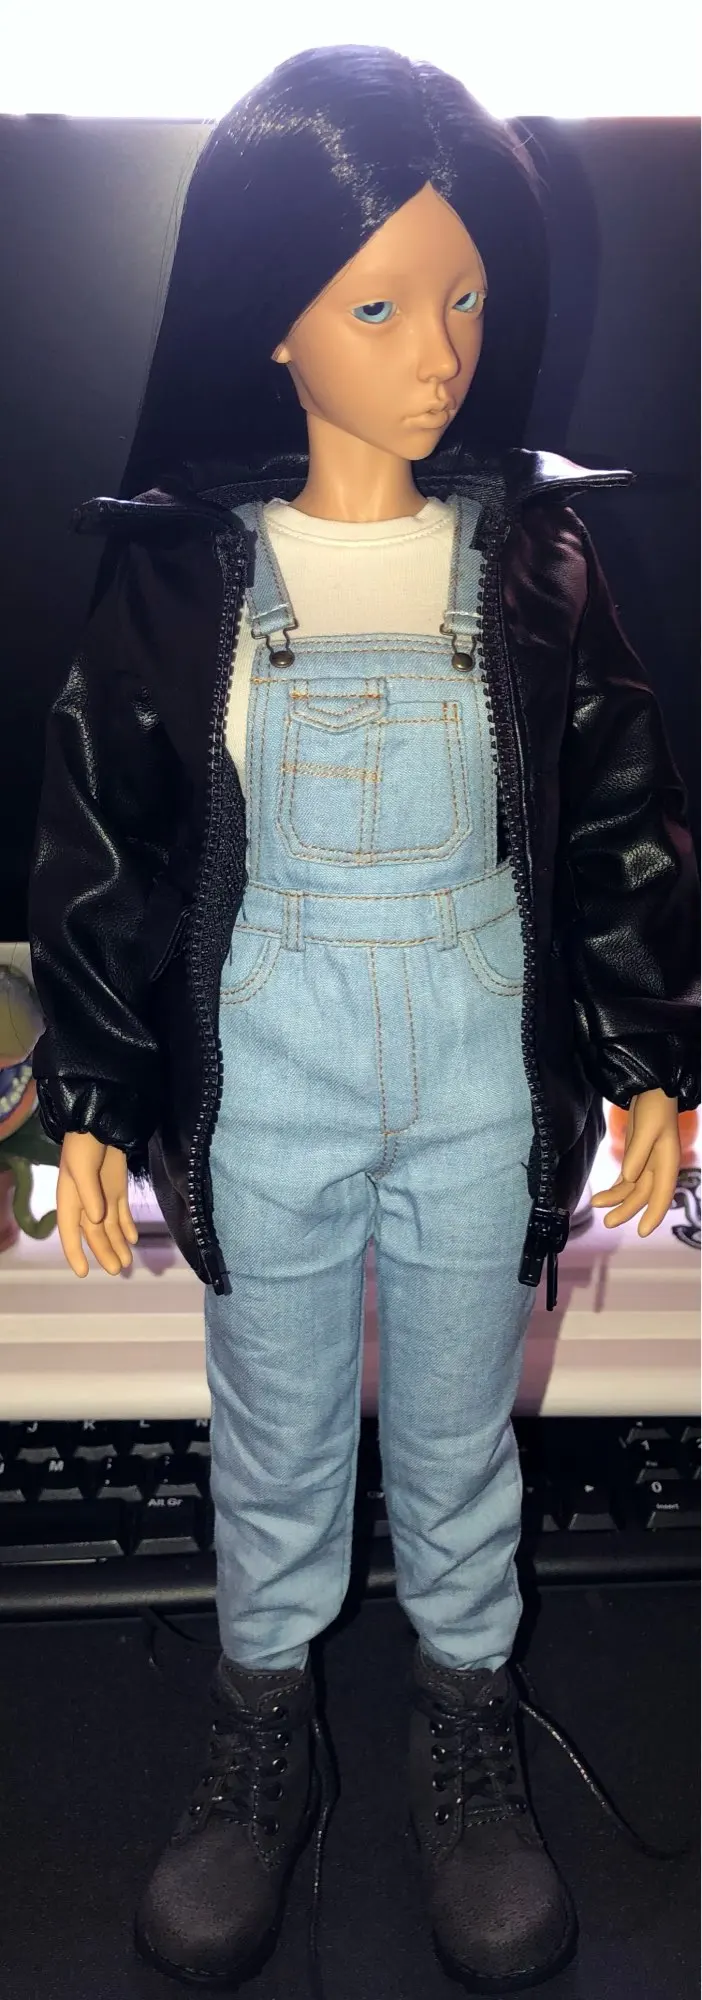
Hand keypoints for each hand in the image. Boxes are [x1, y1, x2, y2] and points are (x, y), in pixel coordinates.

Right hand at [57, 1131, 138, 1276]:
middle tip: (117, 1271)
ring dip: (117, 1244)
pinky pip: (122, 1213)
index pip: (69, 1230)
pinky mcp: (118, 1189)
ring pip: (109, 1227)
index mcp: (69, 1197)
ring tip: (126, 1263)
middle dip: (104, 1252)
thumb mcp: (82, 1167)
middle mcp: (84, 1201)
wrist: (101, 1122)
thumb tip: (95, 1221)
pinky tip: (132, 1240)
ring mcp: (103, 1195)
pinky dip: (127, 1227)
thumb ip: (89, 1194)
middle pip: (93, 1233)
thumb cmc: (85, 1143)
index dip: (74, 1252)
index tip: (82, 1272)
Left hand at [591, 1088, 680, 1236]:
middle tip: (607, 1222)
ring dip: (617, 1198)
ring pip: (633, 1188)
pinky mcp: (637, 1156)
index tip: (642, 1231)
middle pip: (643, 1194)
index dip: (653, 1214)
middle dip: (626, 1209)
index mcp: (667, 1161)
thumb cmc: (653, 1107)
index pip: (661, 1193)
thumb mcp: (646, 1127)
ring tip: (597, 1205)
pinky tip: (605, 1196)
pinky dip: (617, 1188)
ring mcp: (648, 1161)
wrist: (651, 1089)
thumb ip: (638, 1152)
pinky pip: (628, 1179)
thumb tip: (628, 1178)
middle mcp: (659, 1165)